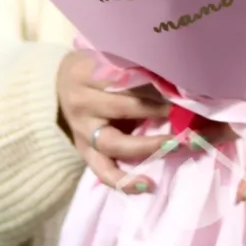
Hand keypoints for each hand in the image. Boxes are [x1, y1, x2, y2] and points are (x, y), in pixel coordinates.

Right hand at [56, 50, 171, 193]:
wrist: (57, 87)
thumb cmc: (93, 70)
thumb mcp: (107, 61)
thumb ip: (134, 70)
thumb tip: (177, 81)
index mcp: (86, 73)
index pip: (123, 78)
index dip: (153, 82)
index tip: (181, 86)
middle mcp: (82, 103)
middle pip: (122, 107)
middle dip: (158, 110)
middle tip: (188, 114)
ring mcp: (82, 132)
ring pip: (115, 144)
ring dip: (148, 145)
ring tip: (175, 145)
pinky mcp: (85, 153)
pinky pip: (103, 172)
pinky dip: (125, 181)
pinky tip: (148, 184)